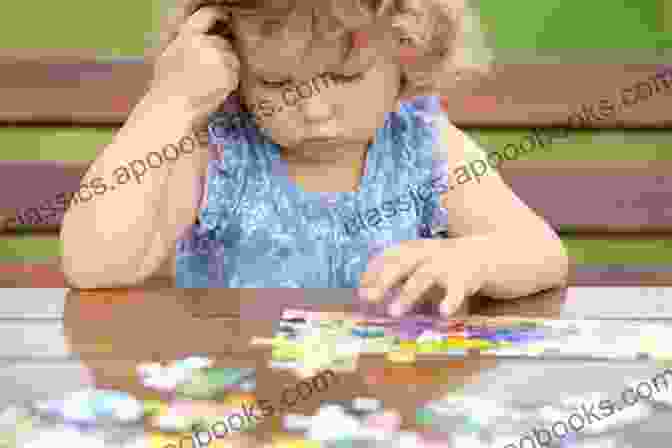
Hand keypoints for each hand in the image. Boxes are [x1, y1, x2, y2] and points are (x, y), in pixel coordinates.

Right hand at [150, 5, 240, 119]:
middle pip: (223, 43)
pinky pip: (234, 75)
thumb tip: (199, 38)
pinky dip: (228, 82)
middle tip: (208, 71)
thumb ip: (186, 42)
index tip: (224, 17)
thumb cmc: (166, 86)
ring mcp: (220, 59)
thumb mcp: (169, 55)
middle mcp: (206, 43)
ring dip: (224, 69)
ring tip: (208, 82)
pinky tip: (213, 89)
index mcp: (190, 35)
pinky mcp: (230, 76)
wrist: (171, 106)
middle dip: (219, 55)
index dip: (218, 14)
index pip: (208, 15)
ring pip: (231, 59)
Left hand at [359, 239, 486, 316]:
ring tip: (393, 312)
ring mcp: (446, 264)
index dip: (373, 270)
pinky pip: (456, 290)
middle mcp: (427, 253)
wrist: (485, 254)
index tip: (360, 288)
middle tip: (368, 299)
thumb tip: (364, 295)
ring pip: (424, 276)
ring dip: (407, 294)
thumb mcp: (418, 264)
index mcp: (414, 248)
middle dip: (383, 279)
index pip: (388, 255)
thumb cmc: (442, 263)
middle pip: (401, 262)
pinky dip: (449, 301)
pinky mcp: (465, 278)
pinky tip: (442, 315)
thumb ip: (395, 278)